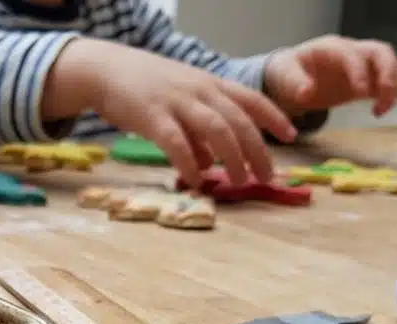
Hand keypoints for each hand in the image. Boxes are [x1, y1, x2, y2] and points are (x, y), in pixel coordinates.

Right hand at [46, 38, 296, 188]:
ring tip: (240, 182)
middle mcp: (200, 91)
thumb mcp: (179, 101)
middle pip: (240, 121)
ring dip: (233, 159)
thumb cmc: (143, 87)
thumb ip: (196, 130)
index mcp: (210, 84)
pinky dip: (191, 163)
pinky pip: (178, 142)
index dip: (274, 117)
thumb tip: (209, 163)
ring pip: (217, 130)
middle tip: (268, 177)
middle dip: (258, 151)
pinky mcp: (152, 116)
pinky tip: (197, 180)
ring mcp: (178, 102)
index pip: (252, 99)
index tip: (291, 136)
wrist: (105, 70)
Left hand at [264, 35, 396, 117]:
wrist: (291, 76)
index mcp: (331, 47)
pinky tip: (378, 111)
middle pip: (381, 52)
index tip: (360, 92)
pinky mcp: (365, 79)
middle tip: (385, 94)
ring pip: (389, 65)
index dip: (359, 71)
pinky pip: (384, 82)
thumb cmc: (288, 72)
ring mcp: (360, 65)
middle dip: (388, 71)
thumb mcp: (285, 75)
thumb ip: (295, 82)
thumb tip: (306, 93)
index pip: (351, 54)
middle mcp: (351, 51)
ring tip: (380, 109)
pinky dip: (388, 95)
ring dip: (392, 85)